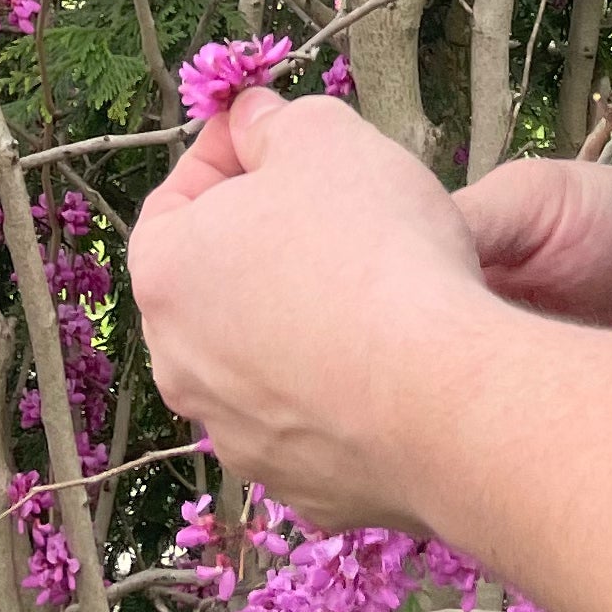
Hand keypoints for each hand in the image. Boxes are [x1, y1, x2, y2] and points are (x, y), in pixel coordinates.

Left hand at [127, 88, 487, 529]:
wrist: (446, 398)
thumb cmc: (375, 250)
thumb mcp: (323, 135)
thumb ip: (273, 122)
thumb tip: (253, 123)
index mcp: (164, 275)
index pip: (174, 199)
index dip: (228, 155)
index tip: (277, 138)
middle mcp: (182, 368)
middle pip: (215, 285)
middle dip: (265, 245)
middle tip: (334, 215)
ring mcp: (239, 439)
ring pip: (262, 361)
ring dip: (302, 323)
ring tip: (375, 291)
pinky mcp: (304, 489)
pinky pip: (314, 423)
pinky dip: (342, 392)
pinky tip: (395, 365)